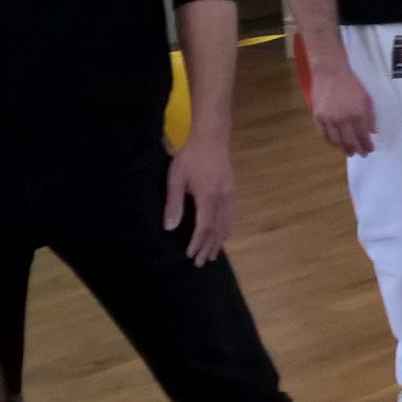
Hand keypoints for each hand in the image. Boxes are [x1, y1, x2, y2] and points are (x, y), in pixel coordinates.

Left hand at [163, 136, 237, 265]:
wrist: (212, 138)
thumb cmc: (190, 156)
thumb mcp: (176, 177)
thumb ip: (174, 203)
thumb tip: (169, 227)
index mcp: (208, 196)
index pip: (204, 227)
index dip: (197, 243)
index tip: (190, 255)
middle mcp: (222, 199)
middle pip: (218, 230)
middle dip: (209, 247)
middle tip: (201, 263)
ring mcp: (230, 195)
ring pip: (227, 224)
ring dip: (219, 242)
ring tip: (213, 255)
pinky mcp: (232, 191)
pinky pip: (231, 216)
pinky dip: (226, 230)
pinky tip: (223, 235)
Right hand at [309, 57, 375, 156]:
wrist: (330, 72)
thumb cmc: (351, 83)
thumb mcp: (366, 98)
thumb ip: (370, 116)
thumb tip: (373, 132)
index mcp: (357, 113)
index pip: (363, 135)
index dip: (367, 145)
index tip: (370, 150)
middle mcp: (342, 119)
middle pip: (350, 141)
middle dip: (357, 150)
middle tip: (361, 154)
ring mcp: (328, 119)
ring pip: (336, 141)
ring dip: (343, 148)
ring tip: (348, 152)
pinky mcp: (317, 117)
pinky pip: (323, 134)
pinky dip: (330, 141)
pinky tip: (335, 144)